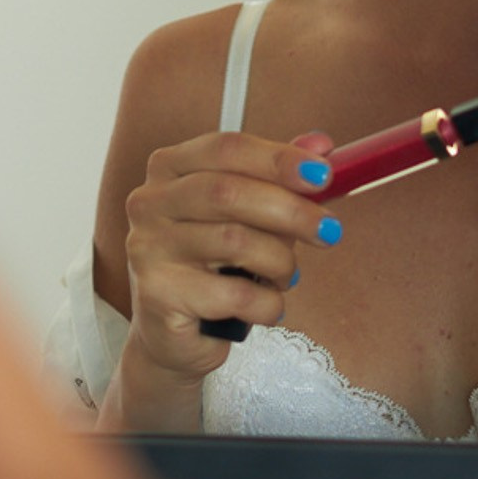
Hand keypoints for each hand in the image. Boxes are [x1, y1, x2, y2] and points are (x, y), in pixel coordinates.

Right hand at [120, 127, 338, 398]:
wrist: (172, 333)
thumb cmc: (213, 266)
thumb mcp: (248, 216)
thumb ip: (279, 179)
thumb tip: (322, 145)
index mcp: (170, 168)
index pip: (226, 148)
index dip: (278, 159)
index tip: (324, 175)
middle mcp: (150, 202)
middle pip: (228, 192)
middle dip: (290, 211)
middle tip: (329, 231)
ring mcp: (148, 248)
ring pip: (235, 242)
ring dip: (280, 262)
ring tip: (287, 276)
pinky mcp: (158, 294)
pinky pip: (234, 293)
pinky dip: (267, 303)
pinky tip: (267, 307)